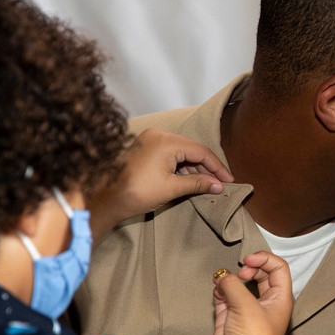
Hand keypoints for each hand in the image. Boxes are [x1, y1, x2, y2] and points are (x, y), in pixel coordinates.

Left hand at [88, 128, 234, 239]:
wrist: (105, 199)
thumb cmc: (136, 193)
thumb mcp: (171, 188)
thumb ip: (198, 183)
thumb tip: (219, 186)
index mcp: (165, 141)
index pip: (200, 151)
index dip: (217, 167)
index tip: (229, 180)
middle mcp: (158, 135)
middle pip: (192, 149)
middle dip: (207, 167)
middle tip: (221, 183)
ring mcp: (150, 140)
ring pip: (182, 152)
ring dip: (195, 168)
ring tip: (208, 184)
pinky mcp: (144, 148)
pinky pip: (170, 154)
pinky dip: (181, 167)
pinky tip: (191, 179)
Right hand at [212, 251, 292, 334]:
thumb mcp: (246, 306)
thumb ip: (233, 285)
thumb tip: (222, 277)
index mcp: (281, 298)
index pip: (279, 268)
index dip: (264, 259)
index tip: (247, 260)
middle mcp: (266, 303)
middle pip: (261, 274)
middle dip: (248, 268)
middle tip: (239, 273)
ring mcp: (248, 310)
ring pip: (241, 285)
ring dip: (230, 280)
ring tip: (222, 284)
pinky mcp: (230, 318)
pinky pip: (225, 297)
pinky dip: (220, 292)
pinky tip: (217, 293)